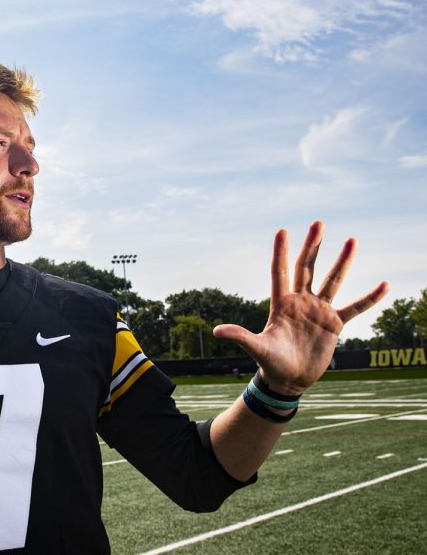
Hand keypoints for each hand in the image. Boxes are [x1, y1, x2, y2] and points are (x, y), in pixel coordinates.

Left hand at [213, 221, 388, 394]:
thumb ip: (240, 337)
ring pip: (332, 281)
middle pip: (307, 268)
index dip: (281, 253)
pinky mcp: (334, 324)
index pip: (280, 272)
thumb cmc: (270, 363)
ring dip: (342, 261)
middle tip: (318, 223)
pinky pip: (355, 307)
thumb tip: (217, 331)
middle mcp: (301, 302)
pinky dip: (370, 298)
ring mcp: (319, 311)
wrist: (288, 379)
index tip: (282, 232)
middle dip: (312, 246)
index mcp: (281, 304)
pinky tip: (385, 284)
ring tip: (352, 240)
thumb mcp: (257, 349)